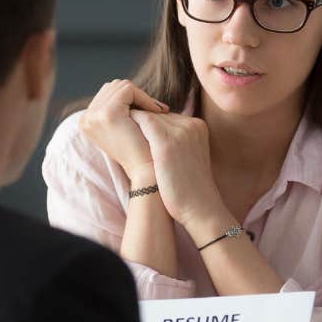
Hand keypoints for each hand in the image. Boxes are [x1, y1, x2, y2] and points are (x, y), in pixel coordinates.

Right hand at [79, 80, 167, 185]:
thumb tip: (125, 86)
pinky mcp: (108, 113)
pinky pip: (128, 90)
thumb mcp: (122, 127)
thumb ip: (117, 108)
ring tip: (156, 111)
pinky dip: (145, 97)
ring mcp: (94, 115)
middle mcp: (85, 118)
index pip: (108, 93)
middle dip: (135, 95)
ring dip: (142, 96)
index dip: (130, 98)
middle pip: (112, 86)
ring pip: (121, 86)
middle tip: (156, 109)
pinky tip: (156, 111)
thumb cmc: (140, 149)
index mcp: (85, 121)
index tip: (149, 109)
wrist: (146, 170)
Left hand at [129, 110, 229, 235]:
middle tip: (124, 132)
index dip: (150, 124)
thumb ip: (177, 141)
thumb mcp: (189, 156)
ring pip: (149, 115)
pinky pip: (143, 121)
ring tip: (122, 135)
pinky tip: (123, 134)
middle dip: (142, 124)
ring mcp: (180, 131)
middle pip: (158, 114)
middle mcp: (191, 124)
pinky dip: (131, 125)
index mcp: (198, 126)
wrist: (199, 207)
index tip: (136, 133)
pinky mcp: (167, 142)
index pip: (168, 116)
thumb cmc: (190, 187)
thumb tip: (151, 136)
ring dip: (134, 124)